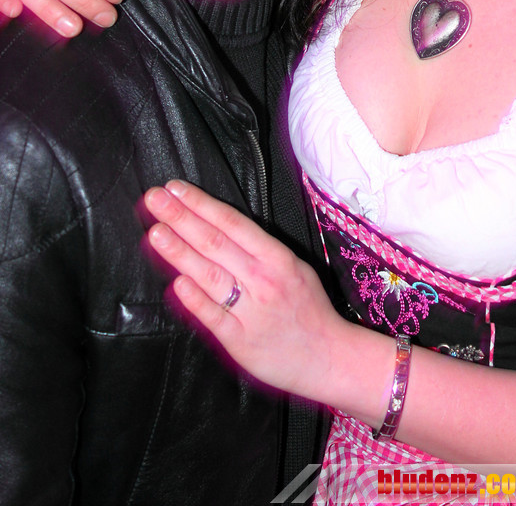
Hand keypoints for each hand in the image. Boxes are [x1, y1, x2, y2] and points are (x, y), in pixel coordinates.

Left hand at [144, 182, 350, 399]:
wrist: (329, 357)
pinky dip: (195, 299)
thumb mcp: (294, 266)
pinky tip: (177, 283)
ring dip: (179, 252)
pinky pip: (213, 317)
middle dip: (181, 218)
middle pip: (215, 243)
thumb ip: (259, 249)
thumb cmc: (309, 309)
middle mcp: (262, 280)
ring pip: (209, 275)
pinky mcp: (241, 341)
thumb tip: (220, 227)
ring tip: (156, 232)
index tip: (175, 189)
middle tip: (155, 198)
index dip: (201, 204)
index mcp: (277, 258)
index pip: (232, 223)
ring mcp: (251, 311)